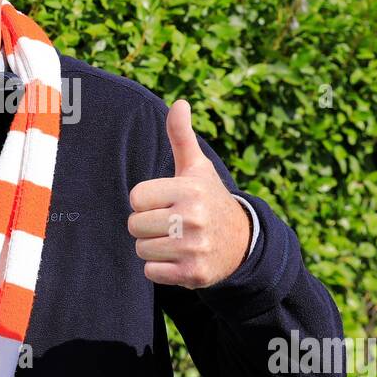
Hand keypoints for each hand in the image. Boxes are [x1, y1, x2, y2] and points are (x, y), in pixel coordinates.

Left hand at [128, 99, 251, 288]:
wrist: (242, 243)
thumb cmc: (208, 200)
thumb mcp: (197, 169)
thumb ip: (181, 137)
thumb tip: (180, 103)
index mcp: (188, 190)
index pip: (136, 198)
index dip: (146, 201)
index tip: (166, 202)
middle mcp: (192, 218)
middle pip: (135, 225)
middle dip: (148, 226)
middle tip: (171, 224)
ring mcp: (194, 248)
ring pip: (142, 250)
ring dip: (154, 248)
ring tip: (176, 241)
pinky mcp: (194, 274)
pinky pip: (151, 273)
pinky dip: (161, 270)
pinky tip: (180, 259)